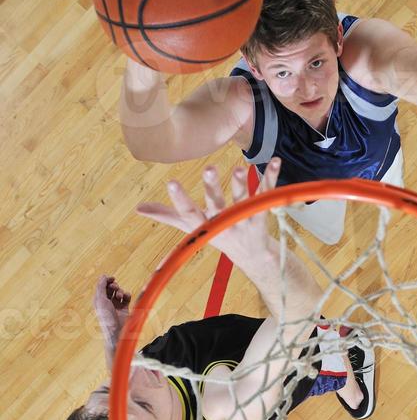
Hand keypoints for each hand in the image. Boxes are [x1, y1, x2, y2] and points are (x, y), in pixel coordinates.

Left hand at [93, 274, 130, 344]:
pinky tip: (126, 297)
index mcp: (98, 300)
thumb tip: (103, 276)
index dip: (106, 281)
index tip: (111, 278)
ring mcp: (116, 305)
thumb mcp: (100, 299)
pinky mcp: (124, 308)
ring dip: (120, 291)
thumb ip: (101, 286)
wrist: (117, 330)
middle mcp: (106, 302)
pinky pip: (126, 297)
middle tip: (114, 287)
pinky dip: (127, 295)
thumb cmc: (106, 316)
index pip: (102, 286)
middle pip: (111, 288)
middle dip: (114, 286)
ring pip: (119, 292)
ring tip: (120, 296)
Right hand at [136, 158, 281, 265]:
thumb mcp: (193, 228)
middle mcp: (225, 224)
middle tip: (209, 169)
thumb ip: (168, 216)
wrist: (252, 257)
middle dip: (213, 188)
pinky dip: (272, 178)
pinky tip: (276, 161)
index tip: (171, 182)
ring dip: (242, 184)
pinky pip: (268, 195)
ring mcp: (245, 220)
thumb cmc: (218, 236)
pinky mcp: (264, 215)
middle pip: (218, 205)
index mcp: (205, 226)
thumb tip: (139, 208)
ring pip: (244, 200)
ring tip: (239, 168)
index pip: (189, 214)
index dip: (180, 200)